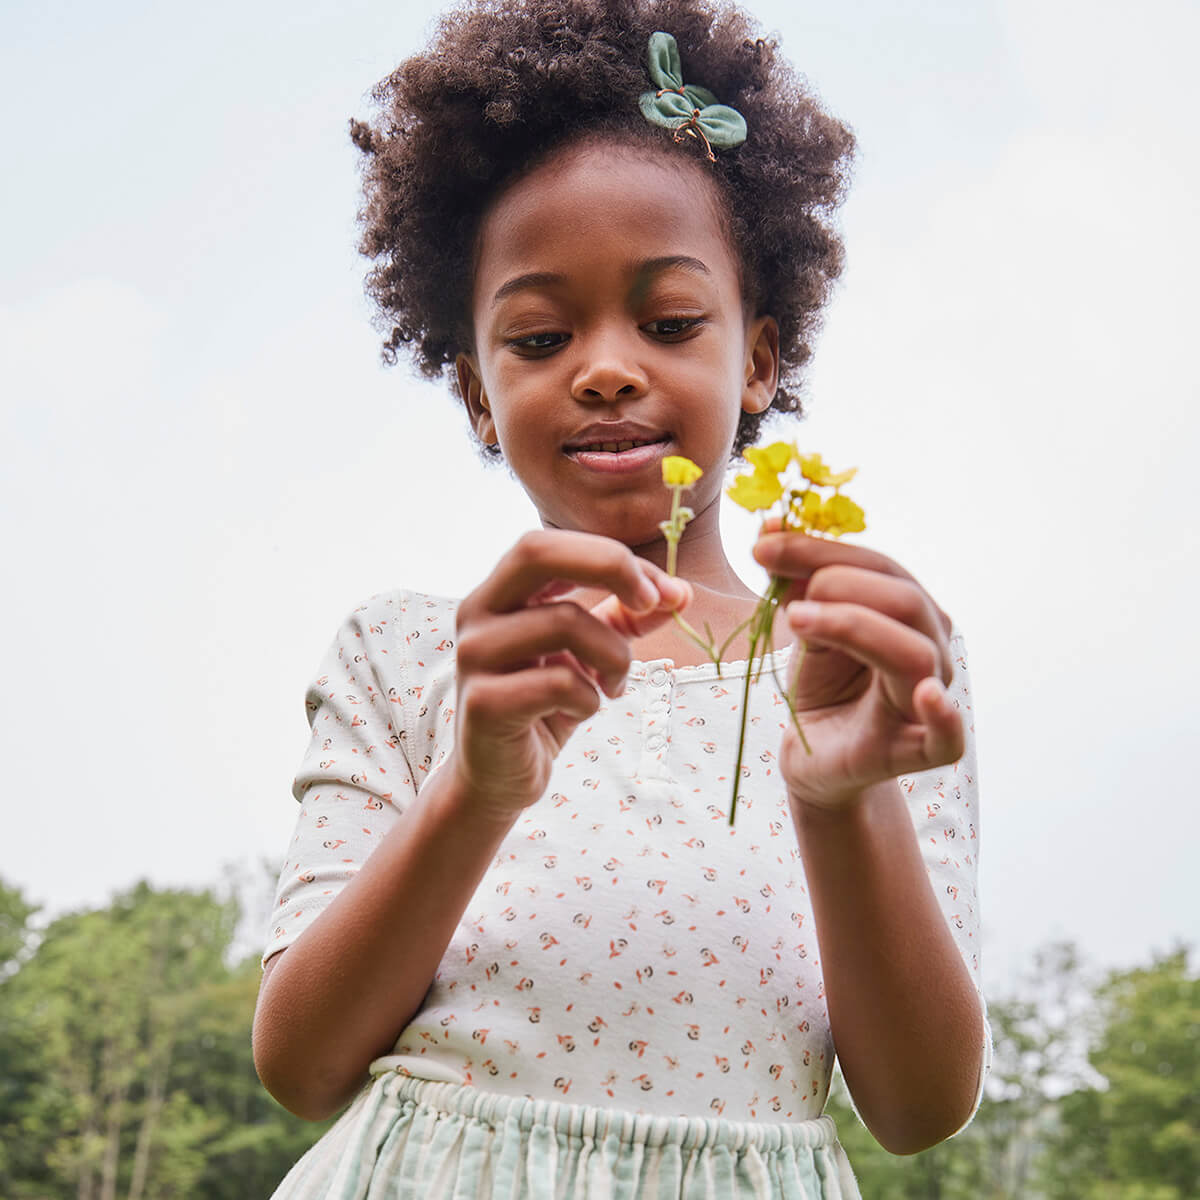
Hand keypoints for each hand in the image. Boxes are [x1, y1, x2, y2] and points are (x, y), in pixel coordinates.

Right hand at [451, 530, 689, 820]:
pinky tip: (582, 710)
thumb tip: (681, 593)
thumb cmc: (544, 706)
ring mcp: (473, 656)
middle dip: (609, 566)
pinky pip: (560, 683)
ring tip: (614, 685)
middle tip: (652, 602)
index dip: (610, 556)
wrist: (498, 779)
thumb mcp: (590, 654)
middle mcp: (476, 612)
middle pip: (536, 552)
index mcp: (498, 592)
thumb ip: (625, 618)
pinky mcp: (483, 703)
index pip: (548, 543)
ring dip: (614, 656)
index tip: (662, 592)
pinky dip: (590, 697)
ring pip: (563, 622)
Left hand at [753, 528, 963, 813]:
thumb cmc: (822, 685)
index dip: (821, 550)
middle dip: (840, 584)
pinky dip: (943, 713)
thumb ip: (795, 580)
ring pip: (915, 653)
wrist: (815, 755)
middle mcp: (929, 646)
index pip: (878, 566)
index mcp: (907, 610)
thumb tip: (770, 526)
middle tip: (785, 595)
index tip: (762, 545)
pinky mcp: (925, 750)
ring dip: (855, 627)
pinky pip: (950, 735)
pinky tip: (923, 692)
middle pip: (904, 600)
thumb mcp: (805, 625)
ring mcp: (931, 697)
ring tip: (798, 621)